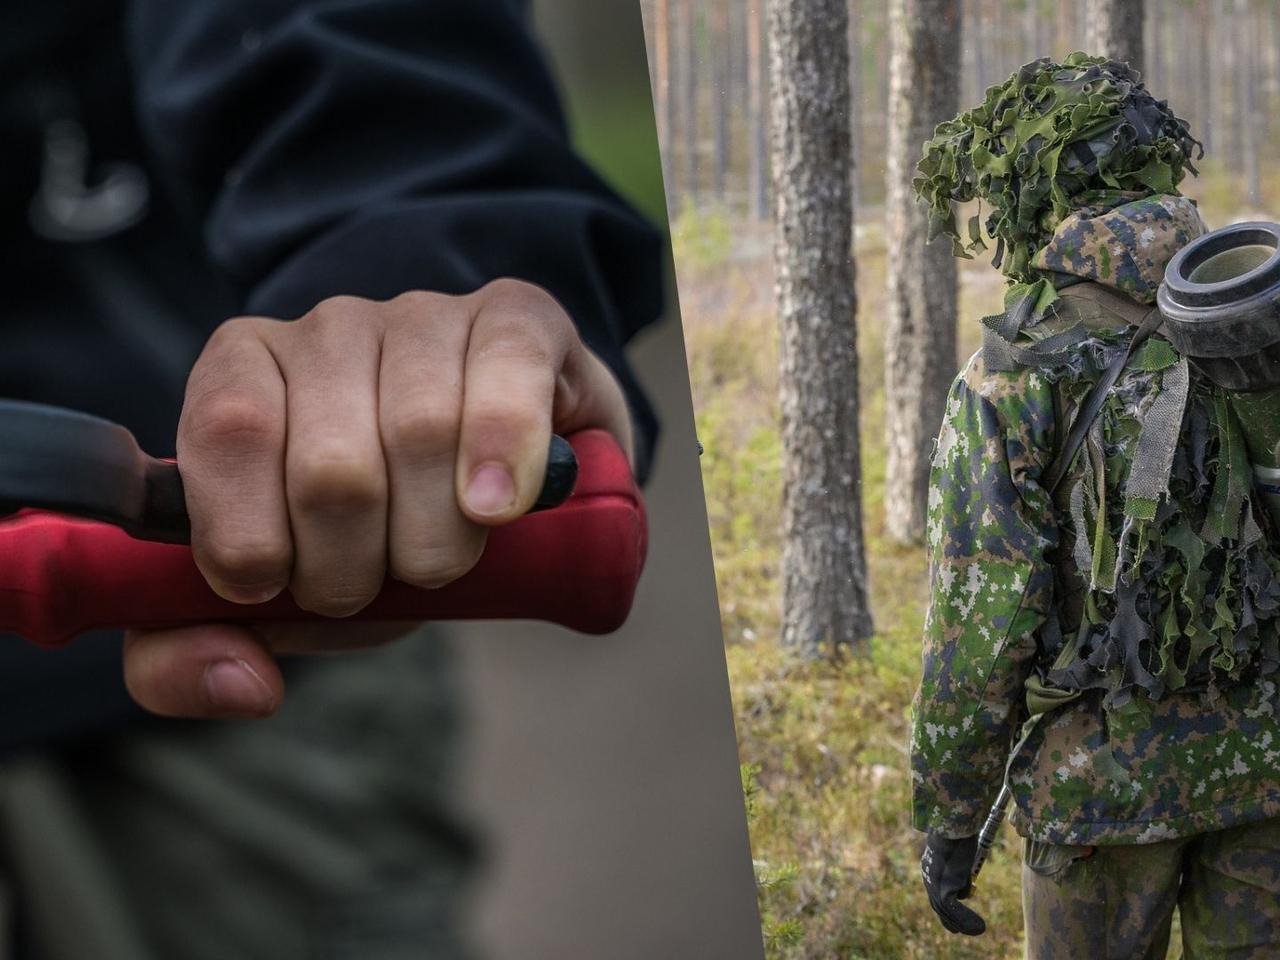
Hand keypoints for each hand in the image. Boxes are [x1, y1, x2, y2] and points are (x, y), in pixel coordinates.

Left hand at [122, 279, 632, 718]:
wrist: (490, 482)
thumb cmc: (372, 533)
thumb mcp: (279, 595)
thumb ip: (194, 651)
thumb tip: (244, 685)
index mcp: (242, 372)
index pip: (227, 430)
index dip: (251, 535)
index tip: (278, 586)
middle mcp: (329, 328)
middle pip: (332, 464)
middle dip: (353, 567)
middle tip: (372, 584)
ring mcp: (425, 315)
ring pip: (421, 431)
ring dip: (437, 539)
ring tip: (441, 558)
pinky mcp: (515, 318)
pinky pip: (507, 373)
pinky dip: (504, 450)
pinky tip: (497, 504)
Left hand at [921, 832, 985, 935]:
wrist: (952, 826)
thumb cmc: (958, 831)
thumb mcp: (956, 849)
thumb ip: (959, 865)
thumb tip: (969, 879)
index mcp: (928, 867)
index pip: (934, 892)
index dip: (943, 907)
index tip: (951, 917)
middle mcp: (929, 877)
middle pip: (938, 905)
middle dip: (950, 920)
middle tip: (959, 931)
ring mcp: (935, 884)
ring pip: (947, 911)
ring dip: (962, 923)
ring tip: (979, 930)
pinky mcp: (944, 888)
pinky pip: (955, 909)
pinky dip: (966, 919)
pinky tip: (979, 926)